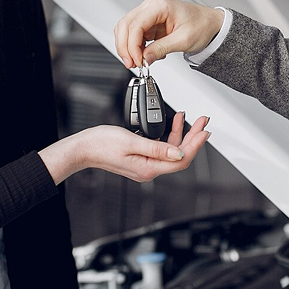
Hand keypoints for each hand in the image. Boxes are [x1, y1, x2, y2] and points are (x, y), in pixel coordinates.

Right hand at [42, 111, 209, 184]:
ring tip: (191, 119)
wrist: (84, 147)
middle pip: (180, 155)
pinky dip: (170, 134)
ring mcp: (146, 164)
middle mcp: (149, 169)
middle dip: (193, 137)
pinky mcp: (142, 157)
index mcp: (148, 168)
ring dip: (183, 134)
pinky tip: (174, 123)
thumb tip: (179, 152)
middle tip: (203, 122)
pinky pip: (162, 147)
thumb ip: (157, 147)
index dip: (195, 146)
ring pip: (172, 150)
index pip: (181, 160)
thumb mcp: (132, 141)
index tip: (204, 132)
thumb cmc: (101, 144)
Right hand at [114, 0, 224, 67]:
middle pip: (125, 25)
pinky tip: (144, 55)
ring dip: (127, 47)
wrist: (210, 24)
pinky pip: (134, 34)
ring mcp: (148, 14)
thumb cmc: (202, 25)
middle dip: (125, 47)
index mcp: (159, 5)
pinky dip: (134, 46)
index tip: (138, 60)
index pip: (136, 25)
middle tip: (131, 63)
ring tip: (137, 61)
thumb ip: (162, 48)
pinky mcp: (149, 23)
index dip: (132, 45)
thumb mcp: (183, 40)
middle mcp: (151, 6)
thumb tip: (145, 58)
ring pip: (126, 30)